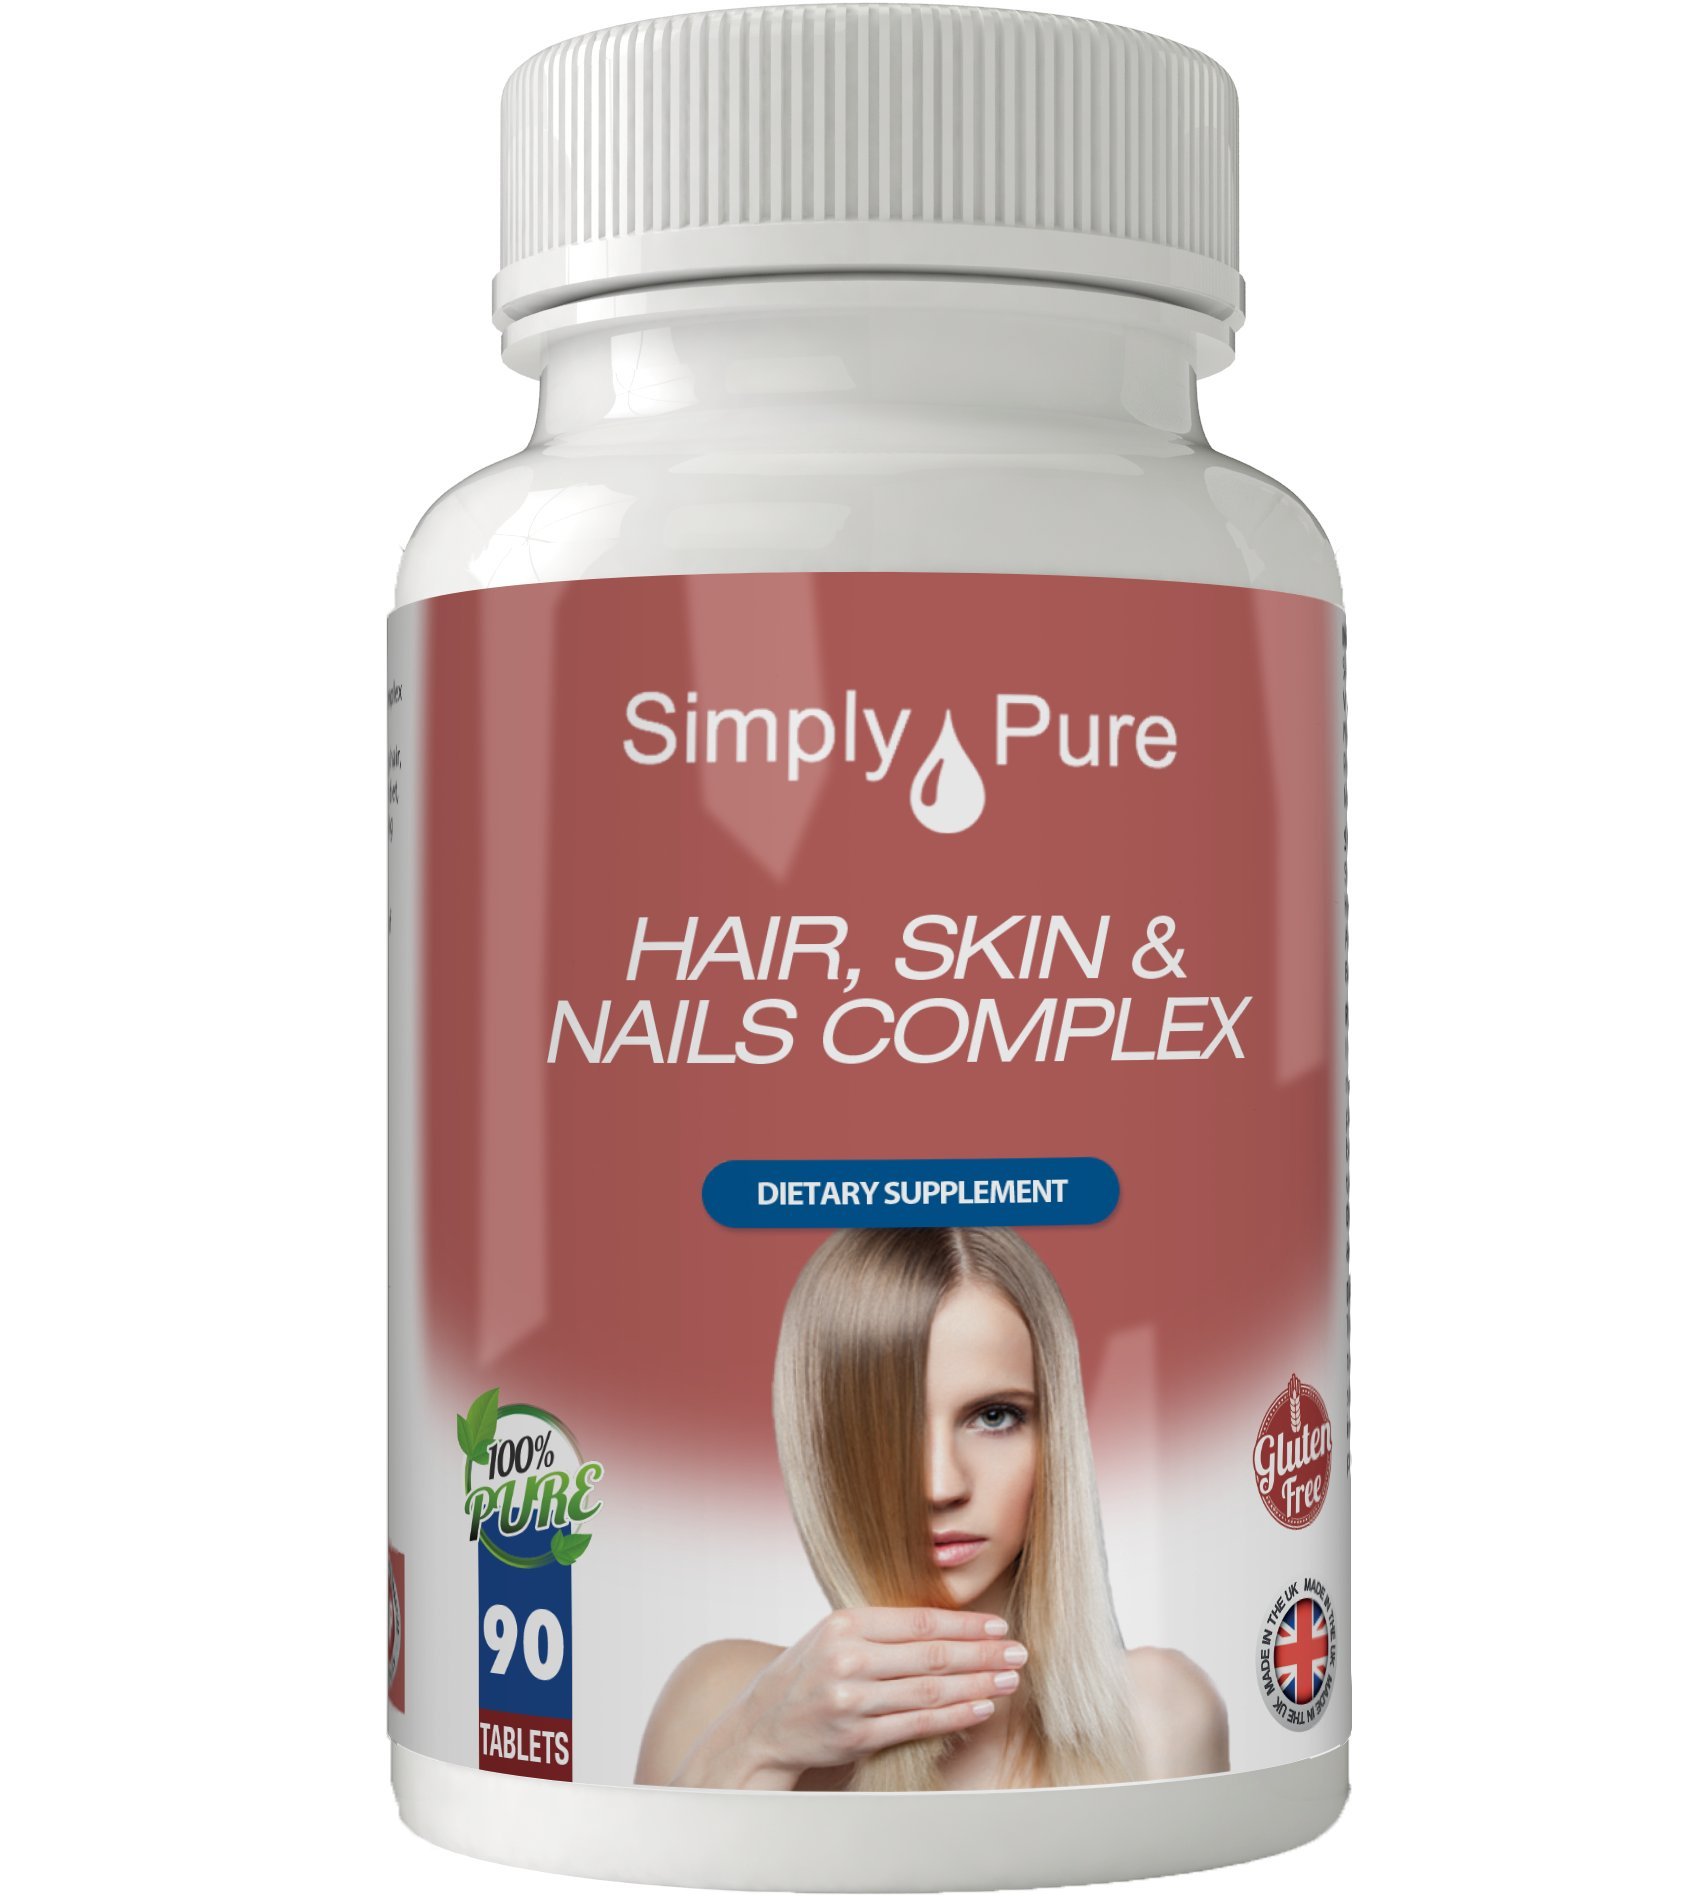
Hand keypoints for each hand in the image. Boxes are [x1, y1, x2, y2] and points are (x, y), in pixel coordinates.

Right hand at [732, 1606, 1026, 1782]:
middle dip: (982, 1654)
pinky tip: (980, 1708)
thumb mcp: (834, 1635)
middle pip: (931, 1655)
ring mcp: (852, 1698)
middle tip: (1018, 1652)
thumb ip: (882, 1630)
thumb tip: (949, 1626)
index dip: (965, 1624)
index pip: (920, 1621)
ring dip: (976, 1685)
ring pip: (929, 1690)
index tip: (999, 1626)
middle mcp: (849, 1658)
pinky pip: (916, 1723)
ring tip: (1009, 1680)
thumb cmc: (808, 1673)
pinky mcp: (856, 1735)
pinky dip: (953, 1716)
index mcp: (846, 1623)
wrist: (762, 1723)